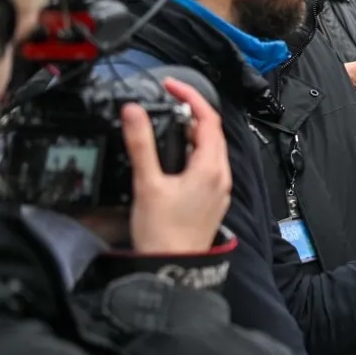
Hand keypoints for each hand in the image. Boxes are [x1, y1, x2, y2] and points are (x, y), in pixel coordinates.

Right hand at [124, 78, 230, 254]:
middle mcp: (221, 176)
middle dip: (190, 114)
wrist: (172, 269)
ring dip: (190, 135)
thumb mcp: (147, 183)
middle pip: (211, 132)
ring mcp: (219, 189)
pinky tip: (172, 159)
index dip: (190, 97)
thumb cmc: (161, 231)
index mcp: (211, 167)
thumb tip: (133, 111)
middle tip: (165, 104)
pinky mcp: (212, 201)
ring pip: (210, 150)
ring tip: (164, 128)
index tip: (170, 85)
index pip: (208, 119)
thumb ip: (141, 144)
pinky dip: (192, 154)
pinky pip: (207, 167)